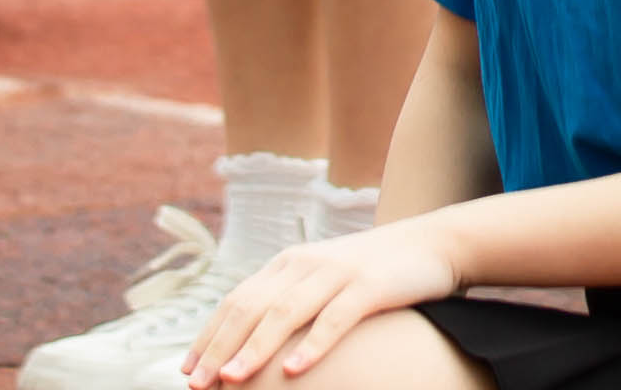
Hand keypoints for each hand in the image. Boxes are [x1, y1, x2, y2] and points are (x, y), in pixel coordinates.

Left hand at [182, 220, 463, 384]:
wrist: (433, 244)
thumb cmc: (373, 272)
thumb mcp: (323, 280)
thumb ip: (288, 301)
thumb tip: (247, 340)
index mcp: (289, 264)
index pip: (237, 301)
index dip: (209, 336)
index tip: (187, 370)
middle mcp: (306, 264)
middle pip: (252, 307)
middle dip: (221, 347)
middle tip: (199, 384)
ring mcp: (337, 272)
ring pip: (286, 311)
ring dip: (255, 347)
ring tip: (233, 379)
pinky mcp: (369, 285)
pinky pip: (335, 317)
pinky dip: (312, 343)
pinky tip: (294, 369)